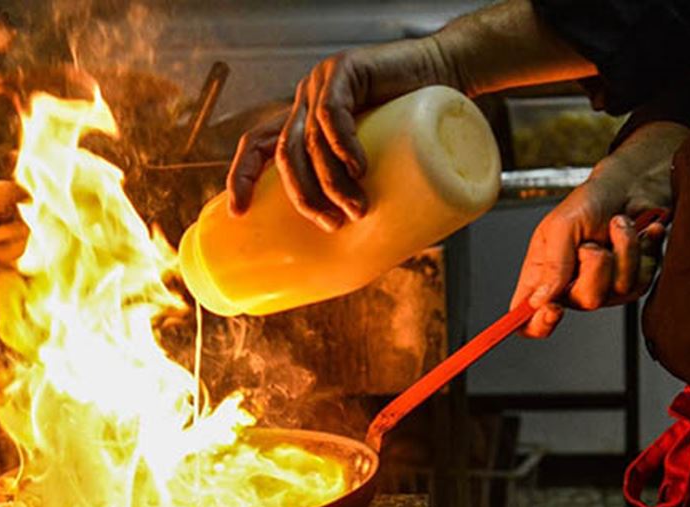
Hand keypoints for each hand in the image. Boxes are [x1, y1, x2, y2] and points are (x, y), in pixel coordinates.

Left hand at [226, 39, 454, 230]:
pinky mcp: (345, 71)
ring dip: (330, 182)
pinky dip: (342, 145)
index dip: (242, 177)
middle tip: (331, 225)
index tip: (238, 214)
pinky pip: (332, 113)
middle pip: (284, 155)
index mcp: (302, 122)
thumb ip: (365, 188)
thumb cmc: (417, 124)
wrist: (450, 70)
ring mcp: (322, 84)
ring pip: (309, 141)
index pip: (256, 145)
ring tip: (357, 209)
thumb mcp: (380, 160)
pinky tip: (359, 167)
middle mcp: (304, 102)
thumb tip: (368, 253)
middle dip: (303, 196)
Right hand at [509, 121, 688, 337]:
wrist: (630, 187)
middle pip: (584, 303)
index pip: (529, 320)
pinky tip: (641, 231)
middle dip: (596, 267)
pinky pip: (642, 280)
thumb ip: (552, 264)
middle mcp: (571, 287)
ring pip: (619, 290)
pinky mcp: (633, 281)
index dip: (537, 324)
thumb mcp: (561, 225)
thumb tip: (540, 300)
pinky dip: (644, 249)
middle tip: (593, 242)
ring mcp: (604, 287)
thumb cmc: (588, 202)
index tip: (553, 308)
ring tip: (617, 225)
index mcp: (542, 277)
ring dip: (623, 249)